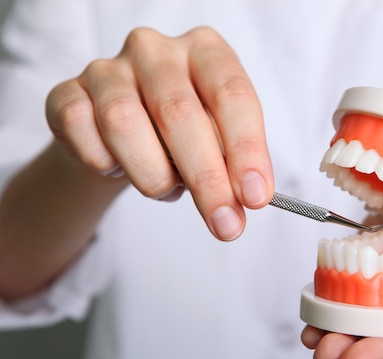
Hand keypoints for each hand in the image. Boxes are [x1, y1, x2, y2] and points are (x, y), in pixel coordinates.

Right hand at [46, 26, 273, 240]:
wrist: (119, 139)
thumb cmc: (178, 137)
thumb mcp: (216, 141)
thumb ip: (232, 162)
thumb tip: (248, 196)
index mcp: (205, 51)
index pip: (232, 94)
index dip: (247, 149)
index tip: (255, 196)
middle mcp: (156, 50)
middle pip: (179, 113)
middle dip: (207, 179)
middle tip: (225, 224)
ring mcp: (107, 69)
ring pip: (124, 124)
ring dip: (152, 175)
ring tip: (165, 189)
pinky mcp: (66, 94)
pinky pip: (84, 138)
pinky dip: (107, 166)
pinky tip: (120, 167)